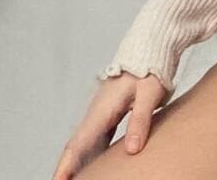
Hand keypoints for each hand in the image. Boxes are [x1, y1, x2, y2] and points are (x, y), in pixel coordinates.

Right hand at [51, 71, 168, 178]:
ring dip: (76, 161)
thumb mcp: (149, 93)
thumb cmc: (149, 69)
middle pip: (76, 145)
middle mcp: (97, 111)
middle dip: (66, 167)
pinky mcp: (110, 113)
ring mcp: (102, 112)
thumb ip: (140, 120)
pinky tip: (92, 166)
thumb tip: (132, 150)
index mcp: (102, 108)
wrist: (149, 49)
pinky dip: (90, 153)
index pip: (79, 143)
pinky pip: (96, 138)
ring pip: (84, 143)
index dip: (67, 164)